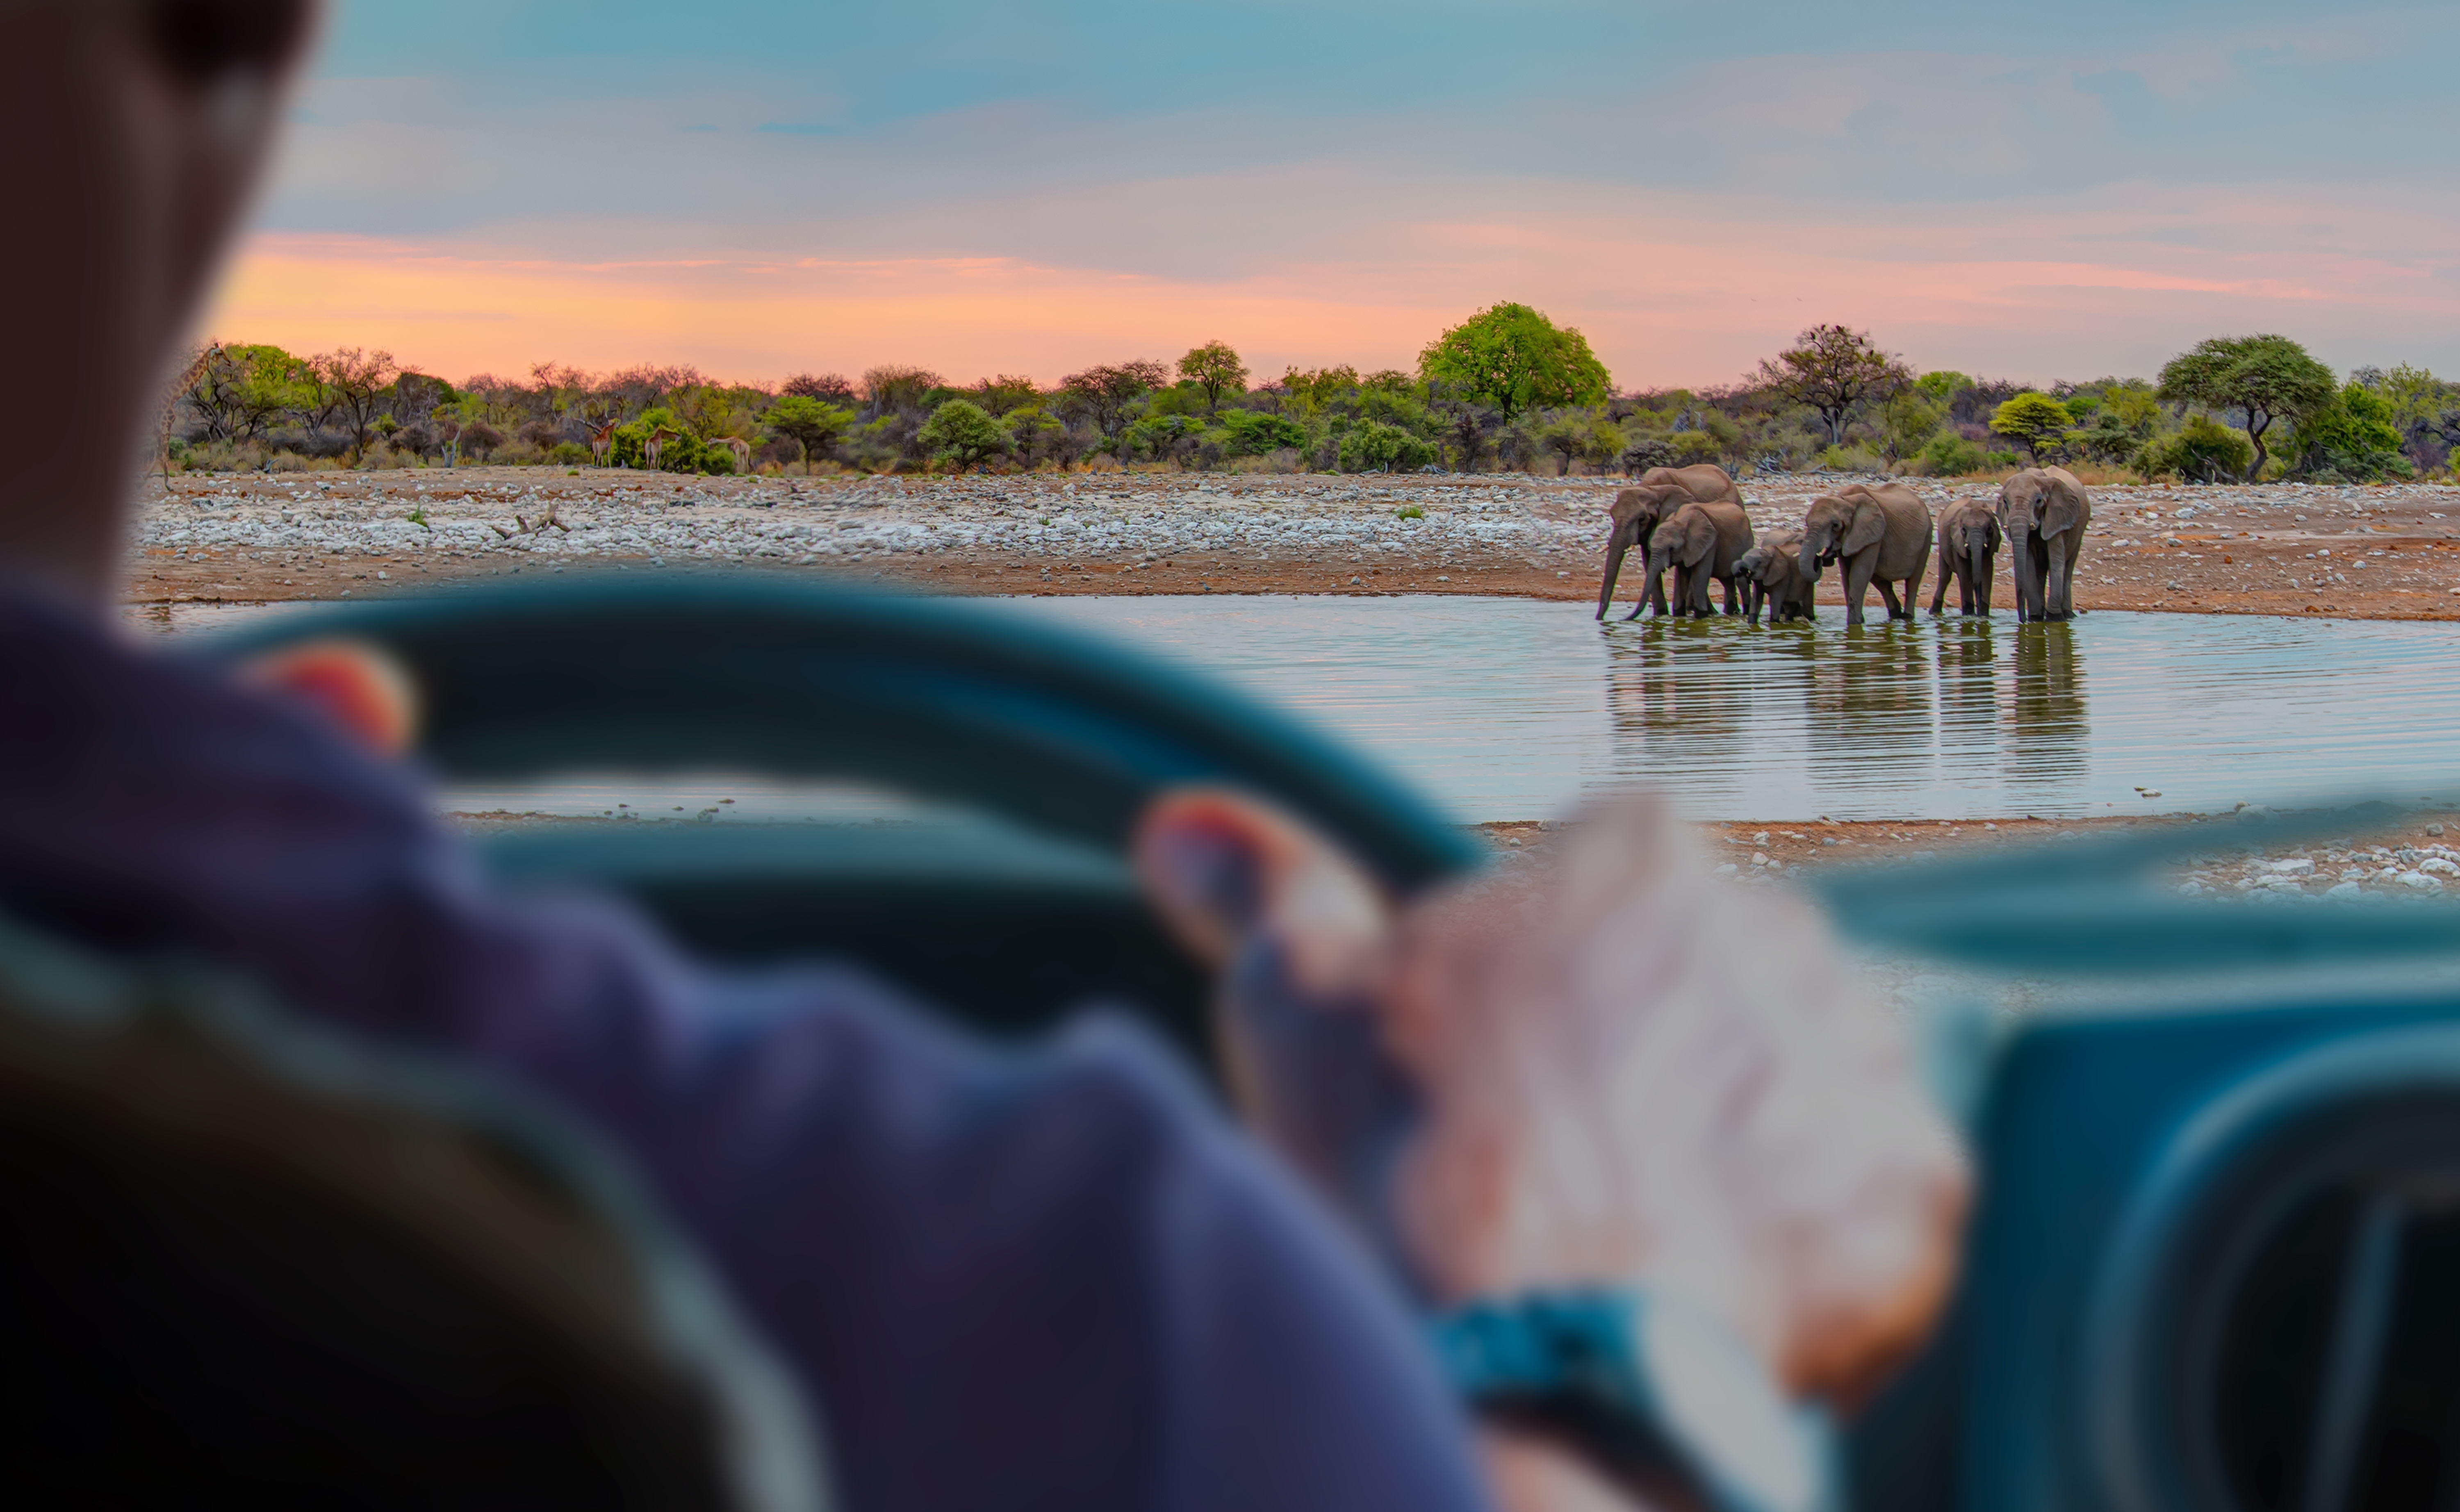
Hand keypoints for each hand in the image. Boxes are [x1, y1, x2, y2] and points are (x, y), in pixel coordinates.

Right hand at [1135, 789, 1967, 1407]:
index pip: (1621, 864)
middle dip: (1666, 1047)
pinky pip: (1883, 1200)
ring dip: (1747, 1141)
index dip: (1563, 962)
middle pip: (1723, 972)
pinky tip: (1728, 1290)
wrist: (1529, 1338)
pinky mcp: (1918, 1185)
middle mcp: (1776, 920)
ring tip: (1645, 1237)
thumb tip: (1181, 820)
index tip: (1518, 1053)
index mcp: (1637, 852)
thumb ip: (1265, 891)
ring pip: (1805, 1083)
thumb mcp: (1298, 1001)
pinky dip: (1824, 1246)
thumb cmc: (1404, 1154)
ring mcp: (1860, 1054)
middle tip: (1573, 1158)